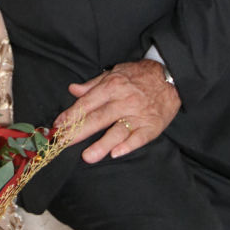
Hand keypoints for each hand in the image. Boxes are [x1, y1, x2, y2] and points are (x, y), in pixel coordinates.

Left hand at [54, 59, 180, 164]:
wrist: (171, 77)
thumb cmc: (139, 76)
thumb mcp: (115, 73)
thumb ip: (93, 84)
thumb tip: (73, 90)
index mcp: (112, 86)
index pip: (87, 103)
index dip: (71, 115)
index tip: (58, 126)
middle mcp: (124, 100)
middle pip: (98, 118)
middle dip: (78, 132)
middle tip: (63, 143)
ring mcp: (139, 115)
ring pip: (118, 130)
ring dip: (102, 144)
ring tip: (88, 157)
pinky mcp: (152, 126)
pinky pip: (140, 138)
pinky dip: (128, 146)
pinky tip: (116, 153)